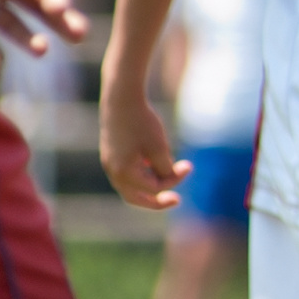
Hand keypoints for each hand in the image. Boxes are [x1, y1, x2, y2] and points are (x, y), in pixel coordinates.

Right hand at [97, 83, 187, 211]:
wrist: (121, 98)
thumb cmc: (141, 122)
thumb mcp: (159, 147)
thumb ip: (165, 169)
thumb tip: (168, 180)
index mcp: (124, 173)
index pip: (154, 188)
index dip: (174, 180)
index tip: (188, 166)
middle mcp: (113, 172)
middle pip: (135, 198)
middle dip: (156, 201)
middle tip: (176, 200)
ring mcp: (109, 164)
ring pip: (130, 186)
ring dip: (149, 186)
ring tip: (168, 177)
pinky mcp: (111, 155)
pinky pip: (127, 173)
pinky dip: (142, 174)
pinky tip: (155, 164)